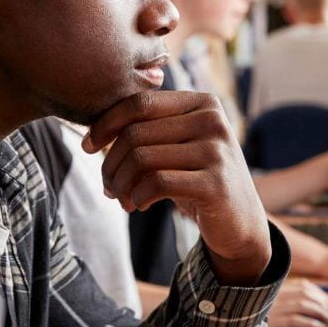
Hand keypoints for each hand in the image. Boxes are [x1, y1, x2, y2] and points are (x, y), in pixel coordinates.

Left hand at [85, 91, 270, 284]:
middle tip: (108, 187)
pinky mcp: (215, 184)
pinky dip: (138, 196)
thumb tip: (92, 132)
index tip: (87, 146)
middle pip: (136, 133)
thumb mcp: (178, 147)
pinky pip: (157, 183)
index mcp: (203, 103)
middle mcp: (213, 121)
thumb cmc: (198, 180)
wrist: (240, 223)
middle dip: (111, 164)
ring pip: (142, 158)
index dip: (106, 123)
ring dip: (121, 184)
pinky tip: (139, 205)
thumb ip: (149, 129)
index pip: (140, 103)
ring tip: (122, 199)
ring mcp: (217, 151)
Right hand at [266, 279, 327, 326]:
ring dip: (319, 312)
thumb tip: (308, 303)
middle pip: (305, 294)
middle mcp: (274, 296)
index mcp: (275, 290)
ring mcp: (273, 308)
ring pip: (303, 306)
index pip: (302, 286)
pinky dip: (310, 324)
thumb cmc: (252, 318)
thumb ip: (283, 299)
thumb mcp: (267, 304)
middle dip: (322, 302)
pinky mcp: (272, 323)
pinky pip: (295, 321)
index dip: (318, 293)